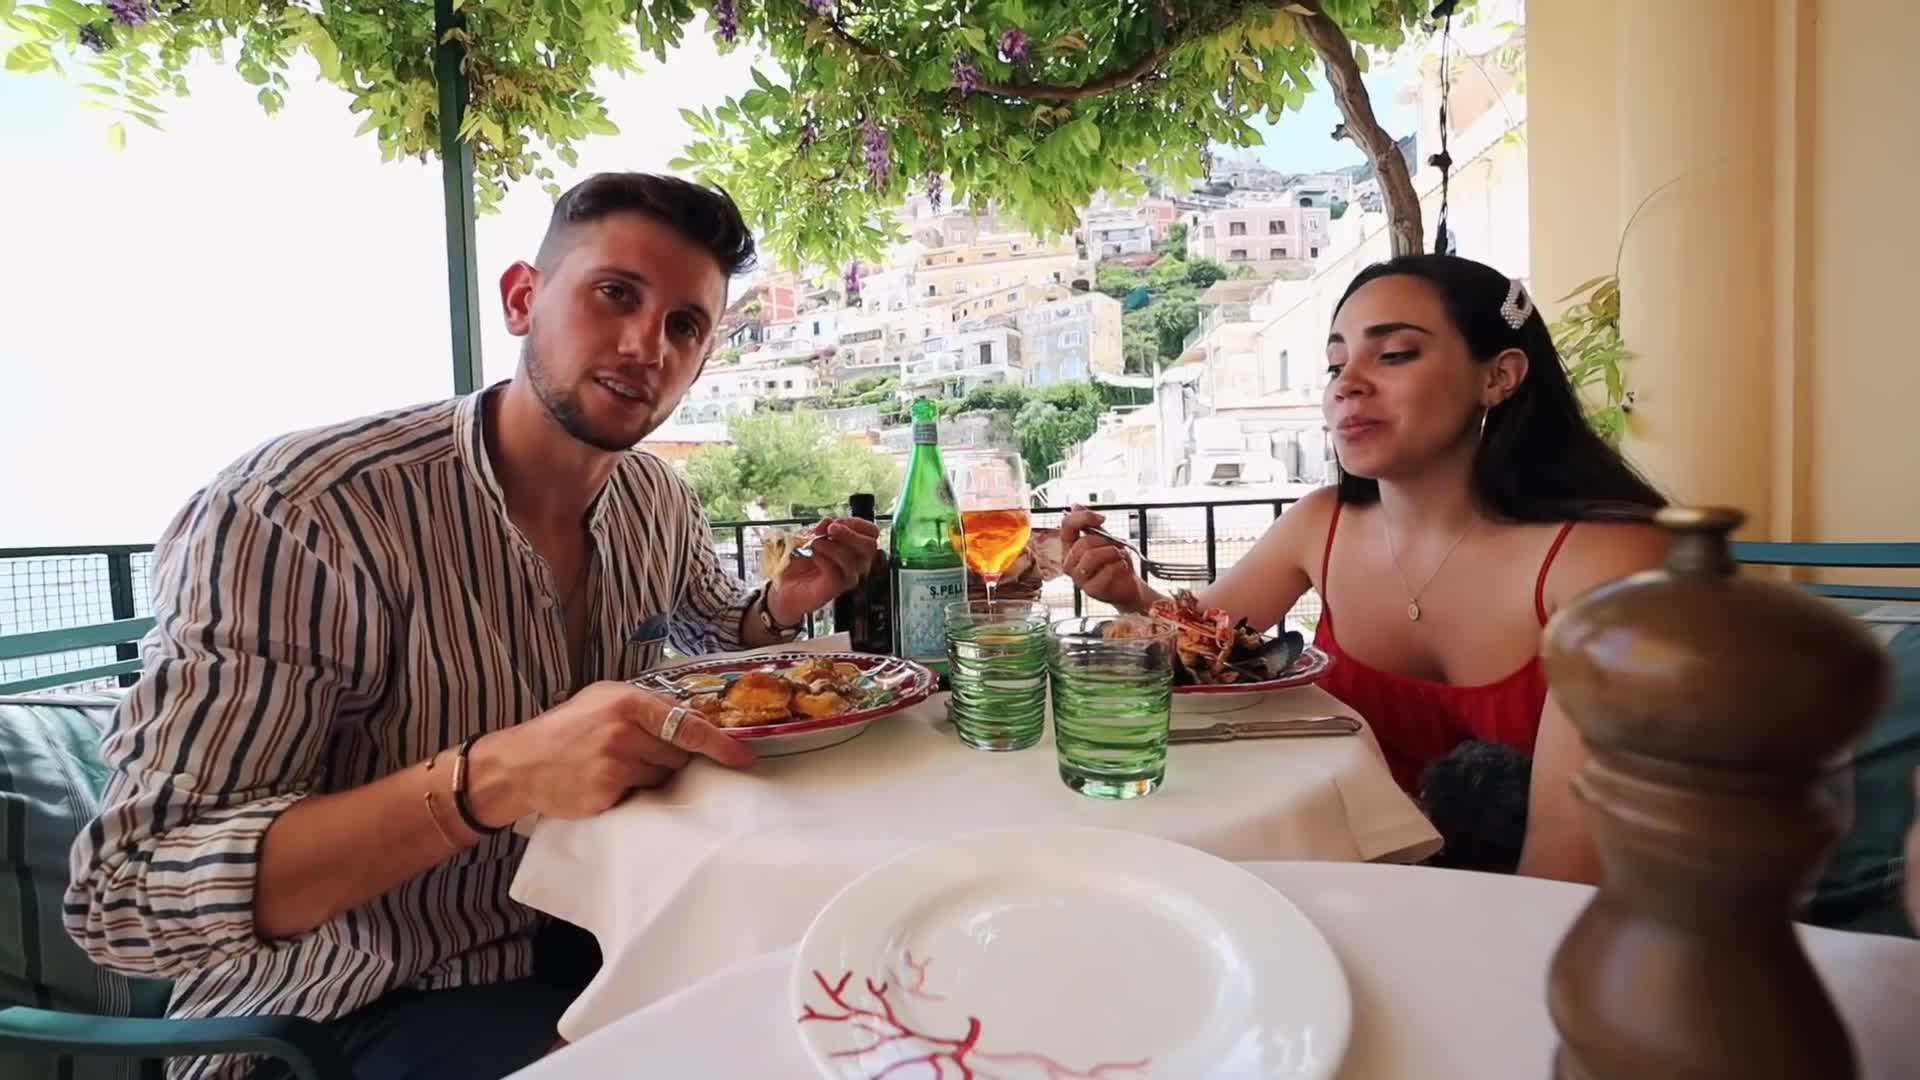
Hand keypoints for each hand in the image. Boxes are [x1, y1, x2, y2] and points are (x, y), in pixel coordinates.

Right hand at [467, 682, 753, 823]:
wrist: (519, 764)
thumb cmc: (565, 730)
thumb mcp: (602, 699)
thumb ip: (646, 706)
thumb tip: (694, 720)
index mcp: (628, 702)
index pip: (687, 725)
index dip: (719, 744)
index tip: (743, 757)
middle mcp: (624, 731)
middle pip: (678, 755)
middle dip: (669, 758)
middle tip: (637, 755)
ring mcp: (616, 764)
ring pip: (662, 778)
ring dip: (650, 776)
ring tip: (616, 767)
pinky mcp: (607, 793)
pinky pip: (641, 797)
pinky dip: (632, 793)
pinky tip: (608, 784)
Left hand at [767, 516, 880, 625]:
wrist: (783, 585)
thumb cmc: (800, 560)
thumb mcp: (810, 536)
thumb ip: (822, 528)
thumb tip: (829, 523)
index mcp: (854, 547)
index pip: (872, 532)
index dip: (857, 523)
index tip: (837, 522)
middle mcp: (856, 563)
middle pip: (870, 546)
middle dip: (850, 534)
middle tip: (830, 530)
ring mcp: (847, 577)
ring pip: (852, 559)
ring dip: (831, 547)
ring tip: (814, 544)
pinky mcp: (835, 588)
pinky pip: (836, 573)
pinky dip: (823, 560)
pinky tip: (813, 556)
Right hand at [1060, 505, 1149, 611]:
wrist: (1128, 584)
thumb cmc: (1114, 562)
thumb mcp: (1104, 538)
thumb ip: (1089, 524)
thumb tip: (1075, 505)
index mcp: (1069, 548)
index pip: (1067, 526)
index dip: (1084, 517)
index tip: (1102, 518)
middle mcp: (1069, 564)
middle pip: (1083, 543)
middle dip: (1105, 542)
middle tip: (1116, 547)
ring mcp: (1078, 579)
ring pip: (1092, 556)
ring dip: (1112, 553)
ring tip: (1119, 557)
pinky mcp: (1090, 590)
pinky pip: (1105, 572)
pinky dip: (1119, 566)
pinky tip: (1121, 567)